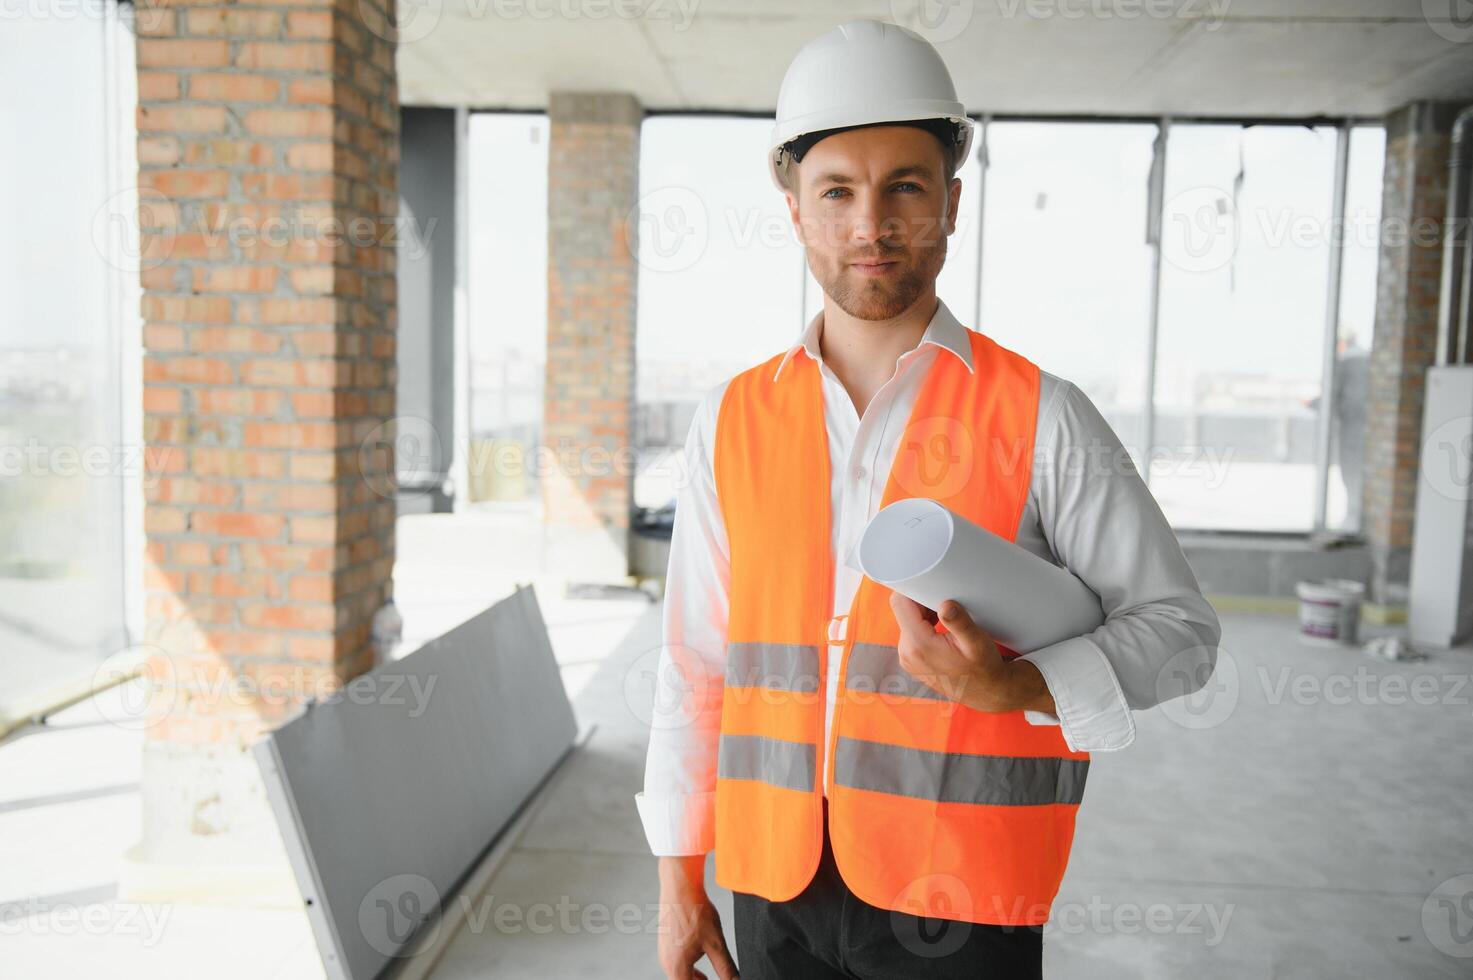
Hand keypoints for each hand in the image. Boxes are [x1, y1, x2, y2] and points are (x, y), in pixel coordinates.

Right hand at [656, 855, 739, 978]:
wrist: (680, 886)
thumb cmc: (696, 913)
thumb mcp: (715, 943)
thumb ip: (725, 968)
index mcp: (676, 968)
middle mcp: (666, 962)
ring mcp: (664, 951)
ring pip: (680, 973)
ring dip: (694, 977)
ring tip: (709, 978)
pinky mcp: (666, 941)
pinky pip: (677, 961)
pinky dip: (688, 966)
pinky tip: (701, 960)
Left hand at [889, 592, 1053, 714]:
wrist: (988, 693)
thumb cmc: (985, 668)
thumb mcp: (977, 643)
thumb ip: (959, 622)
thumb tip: (945, 603)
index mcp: (918, 645)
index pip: (900, 603)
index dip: (911, 588)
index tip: (927, 581)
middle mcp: (906, 653)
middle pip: (903, 611)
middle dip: (921, 602)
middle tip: (944, 598)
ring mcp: (907, 659)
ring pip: (907, 622)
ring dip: (923, 615)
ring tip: (945, 616)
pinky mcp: (911, 662)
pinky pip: (911, 635)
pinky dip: (923, 627)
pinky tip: (941, 628)